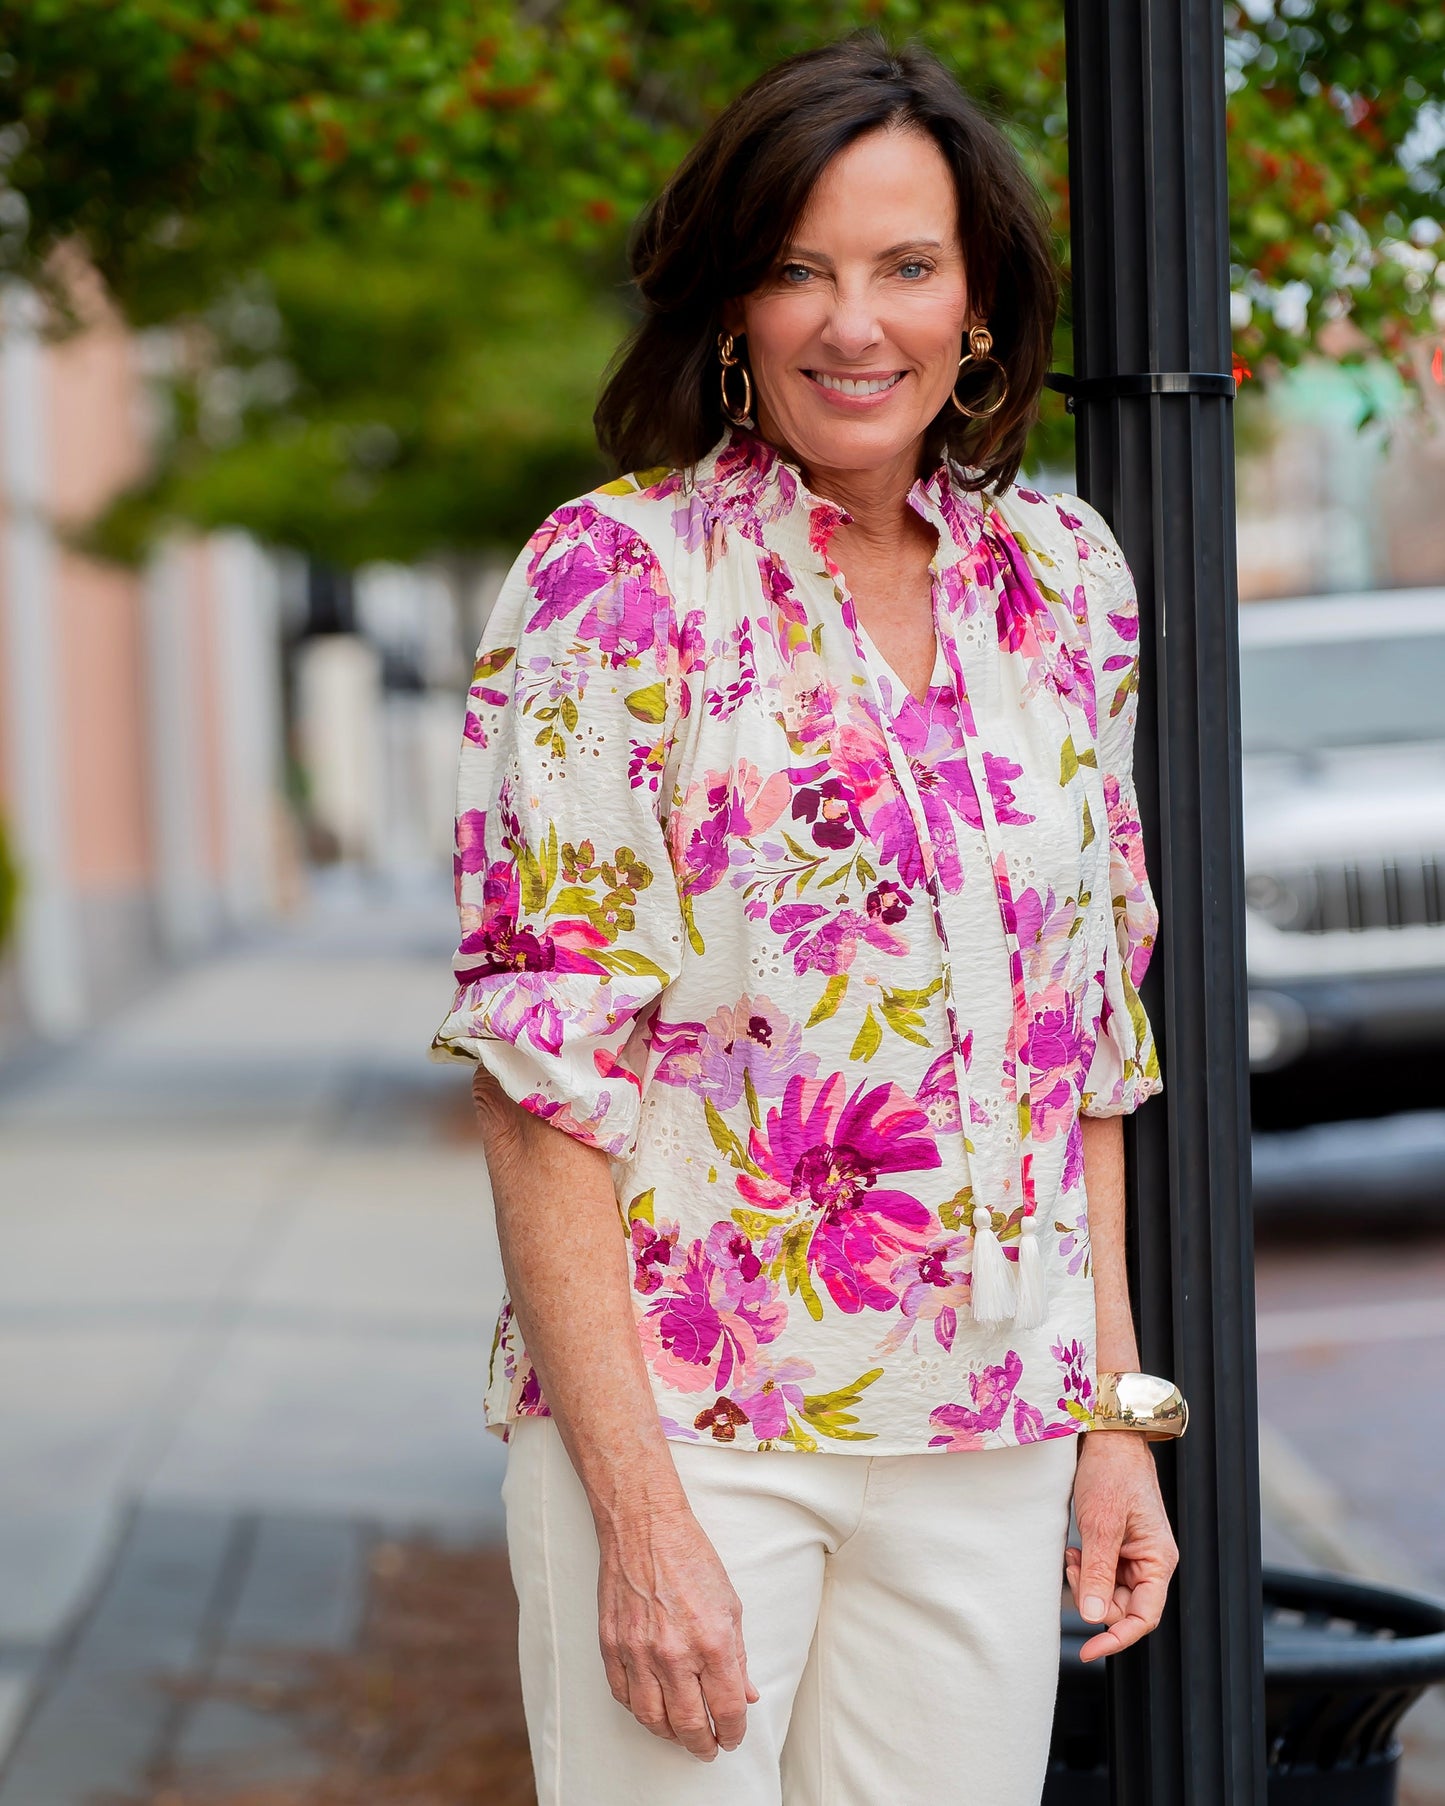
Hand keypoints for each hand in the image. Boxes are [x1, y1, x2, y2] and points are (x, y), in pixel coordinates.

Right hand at [596, 1504, 758, 1758]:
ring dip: (670, 1734)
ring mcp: (639, 1652)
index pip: (727, 1708)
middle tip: (708, 1748)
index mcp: (712, 1642)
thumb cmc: (689, 1558)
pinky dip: (639, 1711)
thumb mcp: (730, 1604)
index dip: (733, 1731)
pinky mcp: (612, 1646)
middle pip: (689, 1723)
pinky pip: (623, 1695)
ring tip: (681, 1734)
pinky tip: (651, 1709)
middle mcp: (674, 1653)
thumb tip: (745, 1694)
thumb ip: (739, 1656)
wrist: (645, 1527)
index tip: (732, 1736)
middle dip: (702, 1744)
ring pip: (653, 1718)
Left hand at [1065, 1433, 1178, 1661]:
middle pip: (1125, 1607)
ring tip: (1071, 1555)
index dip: (1117, 1637)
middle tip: (1071, 1569)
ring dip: (1086, 1581)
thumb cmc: (1111, 1472)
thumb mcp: (1101, 1524)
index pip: (1144, 1617)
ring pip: (1110, 1591)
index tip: (1088, 1649)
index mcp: (1159, 1560)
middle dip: (1093, 1598)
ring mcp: (1134, 1553)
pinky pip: (1102, 1572)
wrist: (1107, 1436)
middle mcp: (1150, 1561)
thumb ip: (1097, 1572)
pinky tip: (1073, 1550)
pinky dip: (1084, 1567)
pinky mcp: (1118, 1544)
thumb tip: (1091, 1617)